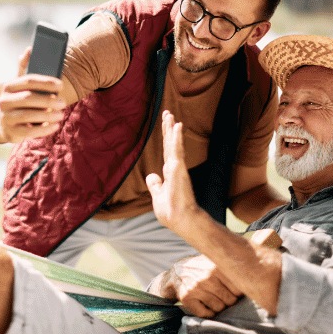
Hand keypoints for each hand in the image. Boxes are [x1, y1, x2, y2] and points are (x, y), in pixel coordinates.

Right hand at [0, 48, 66, 142]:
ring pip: (29, 115)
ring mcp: (6, 118)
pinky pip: (29, 131)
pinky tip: (55, 125)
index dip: (46, 82)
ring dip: (48, 115)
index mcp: (8, 87)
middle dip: (48, 100)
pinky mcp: (11, 133)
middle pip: (29, 98)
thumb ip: (25, 68)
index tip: (61, 85)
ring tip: (61, 114)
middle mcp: (4, 101)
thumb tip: (30, 49)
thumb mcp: (18, 85)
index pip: (28, 80)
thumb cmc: (15, 100)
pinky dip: (44, 129)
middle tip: (63, 102)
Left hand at [145, 111, 201, 233]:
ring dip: (171, 129)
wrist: (181, 220)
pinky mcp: (179, 169)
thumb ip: (155, 185)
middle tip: (167, 113)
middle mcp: (174, 167)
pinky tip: (177, 126)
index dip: (167, 137)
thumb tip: (151, 176)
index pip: (167, 151)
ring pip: (173, 144)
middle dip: (168, 128)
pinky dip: (176, 137)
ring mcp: (177, 167)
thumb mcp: (158, 196)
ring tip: (169, 115)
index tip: (167, 124)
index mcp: (169, 173)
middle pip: (170, 144)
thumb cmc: (171, 212)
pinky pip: (176, 150)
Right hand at [157, 255, 241, 317]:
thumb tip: (259, 279)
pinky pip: (206, 314)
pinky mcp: (187, 298)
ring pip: (219, 308)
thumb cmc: (203, 269)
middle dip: (229, 300)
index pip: (239, 288)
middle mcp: (206, 277)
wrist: (176, 273)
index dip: (238, 292)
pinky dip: (208, 312)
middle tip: (222, 294)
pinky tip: (204, 303)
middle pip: (230, 300)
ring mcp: (196, 288)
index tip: (233, 290)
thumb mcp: (216, 263)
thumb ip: (233, 268)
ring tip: (212, 297)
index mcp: (216, 266)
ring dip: (218, 306)